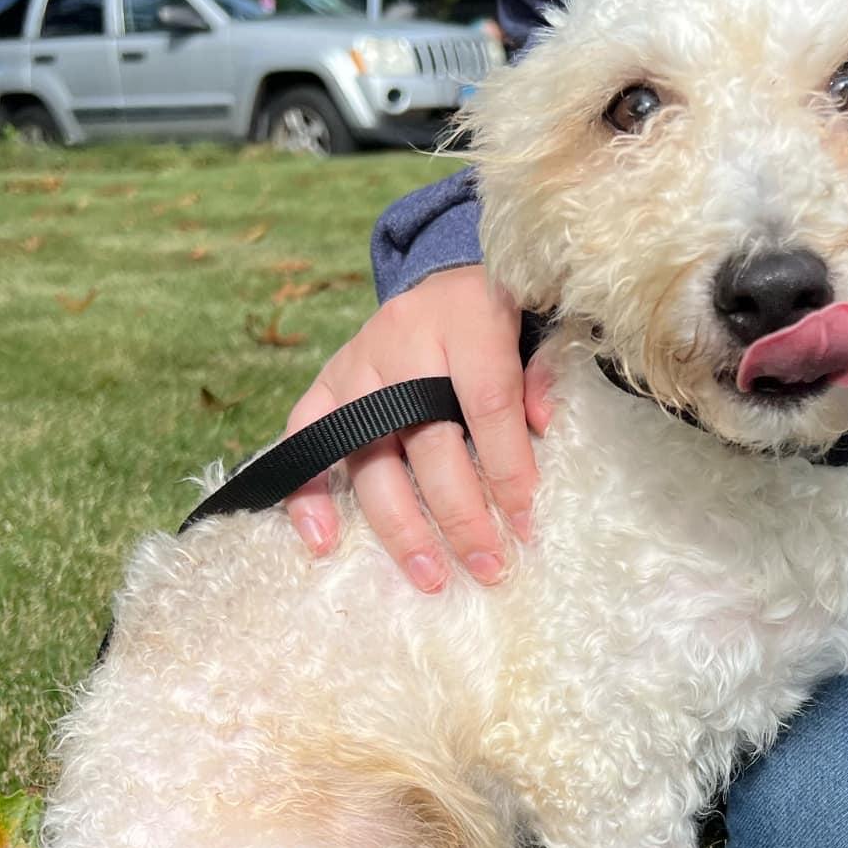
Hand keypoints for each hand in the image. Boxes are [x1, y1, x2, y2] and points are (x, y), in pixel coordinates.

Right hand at [284, 265, 555, 589]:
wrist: (445, 272)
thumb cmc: (497, 314)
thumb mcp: (536, 326)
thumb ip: (541, 376)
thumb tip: (543, 428)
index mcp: (467, 320)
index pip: (488, 405)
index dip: (508, 470)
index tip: (526, 525)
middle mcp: (405, 343)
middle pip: (428, 440)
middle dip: (461, 515)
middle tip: (488, 566)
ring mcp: (358, 363)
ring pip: (369, 453)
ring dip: (400, 524)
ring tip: (429, 574)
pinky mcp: (327, 380)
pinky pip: (304, 437)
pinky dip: (308, 491)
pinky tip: (323, 541)